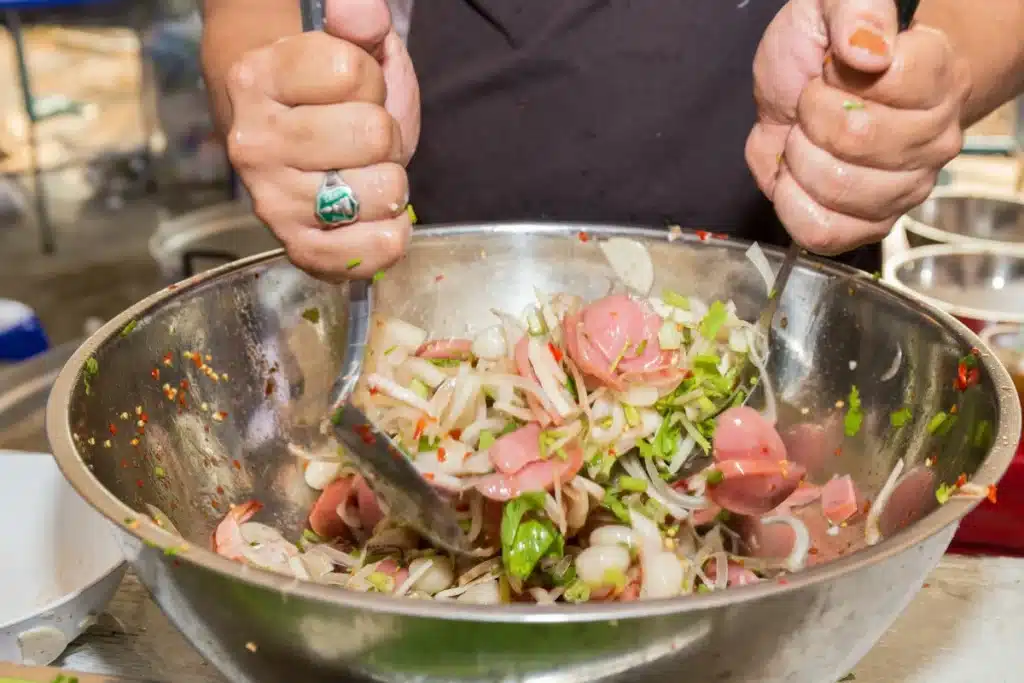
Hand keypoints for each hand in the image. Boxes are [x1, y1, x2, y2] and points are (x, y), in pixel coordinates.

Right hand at [225, 0, 419, 280]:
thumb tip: (359, 14)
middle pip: (373, 135)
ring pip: (380, 192)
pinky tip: (375, 218)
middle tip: (362, 140)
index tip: (352, 91)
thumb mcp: (349, 47)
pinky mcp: (298, 248)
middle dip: (385, 136)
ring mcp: (273, 201)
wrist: (294, 145)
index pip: (350, 70)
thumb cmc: (329, 96)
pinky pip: (368, 253)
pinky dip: (389, 237)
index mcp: (258, 79)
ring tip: (361, 173)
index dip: (370, 80)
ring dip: (389, 184)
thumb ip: (359, 22)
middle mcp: (254, 143)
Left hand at [746, 0, 970, 254]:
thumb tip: (868, 52)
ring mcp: (906, 188)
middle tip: (812, 105)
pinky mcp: (871, 226)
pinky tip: (796, 177)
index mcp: (936, 77)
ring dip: (799, 159)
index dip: (836, 74)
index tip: (830, 68)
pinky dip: (792, 203)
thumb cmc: (824, 49)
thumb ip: (855, 11)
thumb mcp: (829, 6)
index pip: (888, 82)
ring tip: (807, 138)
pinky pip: (823, 232)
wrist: (809, 87)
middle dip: (811, 116)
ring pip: (837, 188)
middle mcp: (933, 138)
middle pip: (855, 139)